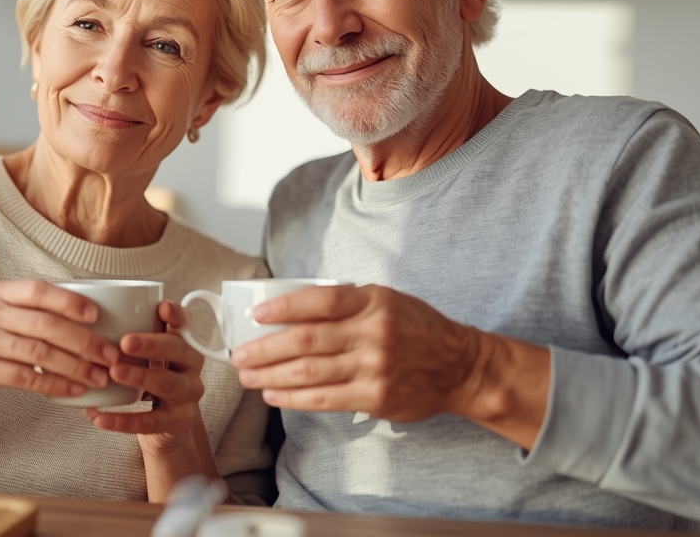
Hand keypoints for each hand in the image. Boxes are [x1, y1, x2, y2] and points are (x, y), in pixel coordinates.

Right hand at [0, 279, 119, 398]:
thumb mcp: (0, 309)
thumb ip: (33, 309)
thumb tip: (91, 317)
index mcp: (1, 292)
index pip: (39, 291)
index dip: (70, 302)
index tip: (97, 316)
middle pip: (46, 325)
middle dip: (84, 341)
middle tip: (109, 355)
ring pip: (39, 353)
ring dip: (75, 367)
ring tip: (98, 376)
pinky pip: (26, 378)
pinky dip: (55, 385)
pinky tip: (73, 390)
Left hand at [88, 301, 206, 455]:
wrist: (166, 426)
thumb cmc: (149, 381)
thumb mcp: (144, 357)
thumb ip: (127, 339)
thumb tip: (86, 321)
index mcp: (182, 344)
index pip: (185, 324)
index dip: (177, 315)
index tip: (161, 307)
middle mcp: (190, 367)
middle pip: (179, 350)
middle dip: (152, 344)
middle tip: (125, 342)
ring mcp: (187, 395)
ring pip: (168, 383)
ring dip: (140, 377)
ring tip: (114, 372)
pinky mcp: (178, 422)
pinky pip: (151, 421)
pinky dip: (124, 420)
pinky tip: (100, 416)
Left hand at [230, 284, 485, 422]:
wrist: (460, 366)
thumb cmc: (417, 328)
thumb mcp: (386, 299)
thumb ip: (347, 302)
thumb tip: (292, 308)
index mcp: (372, 302)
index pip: (320, 301)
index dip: (284, 308)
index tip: (256, 316)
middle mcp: (372, 333)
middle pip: (306, 341)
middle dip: (265, 350)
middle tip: (239, 355)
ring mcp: (374, 368)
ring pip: (310, 373)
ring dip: (271, 377)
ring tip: (248, 377)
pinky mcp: (375, 397)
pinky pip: (325, 399)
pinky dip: (294, 399)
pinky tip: (275, 396)